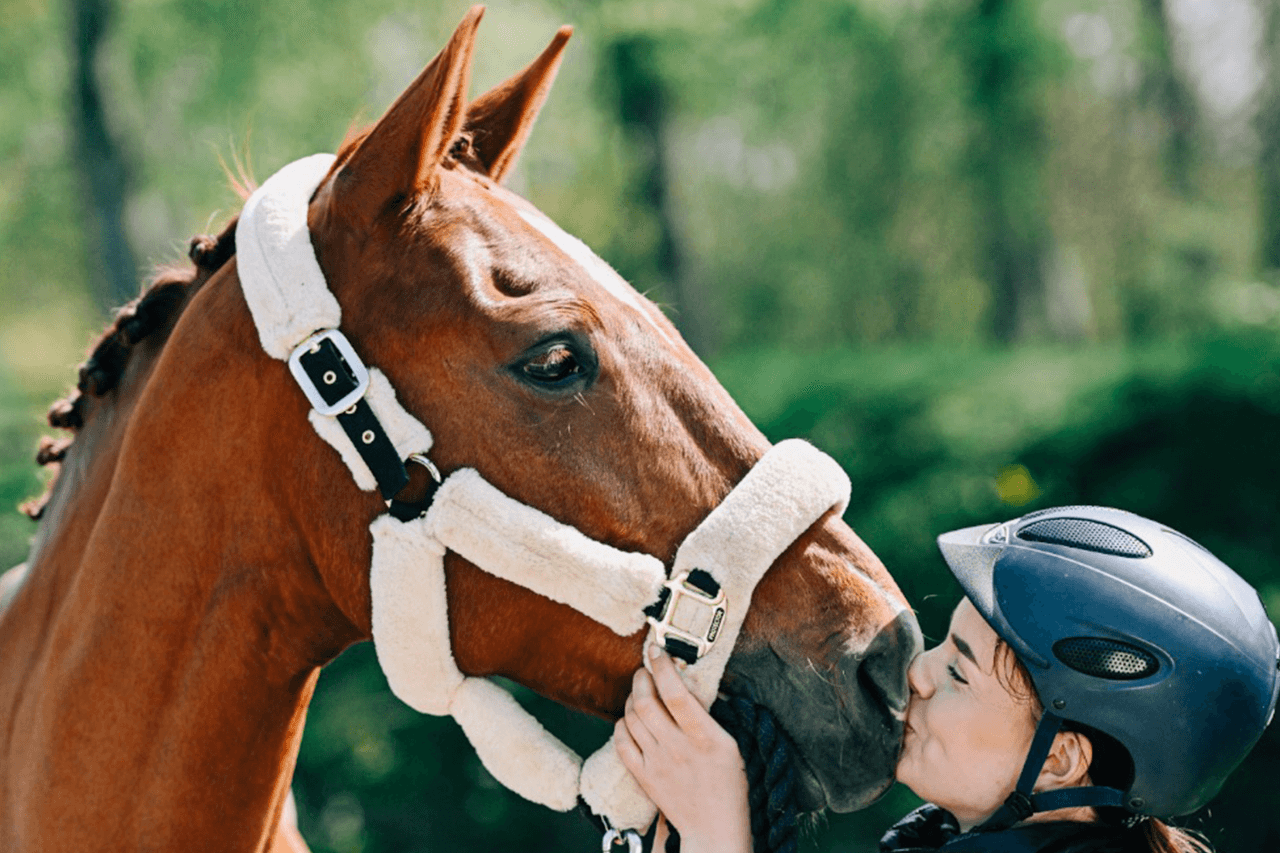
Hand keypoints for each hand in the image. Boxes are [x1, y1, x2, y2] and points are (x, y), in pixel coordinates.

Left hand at [614, 646, 751, 852]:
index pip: (676, 693)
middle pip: (645, 702)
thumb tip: (687, 685)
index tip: (657, 650)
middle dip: (641, 678)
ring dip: (631, 698)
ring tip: (640, 692)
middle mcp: (677, 748)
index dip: (662, 667)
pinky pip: (621, 743)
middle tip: (645, 670)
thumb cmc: (728, 785)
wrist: (714, 828)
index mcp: (705, 737)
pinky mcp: (644, 777)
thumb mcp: (730, 745)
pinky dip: (621, 725)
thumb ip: (707, 717)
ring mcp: (657, 763)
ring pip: (630, 719)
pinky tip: (629, 720)